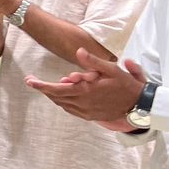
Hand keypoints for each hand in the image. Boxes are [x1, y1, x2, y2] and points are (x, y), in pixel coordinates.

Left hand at [25, 48, 147, 127]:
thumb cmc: (126, 85)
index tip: (29, 81)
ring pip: (63, 104)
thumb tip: (78, 52)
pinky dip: (64, 103)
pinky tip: (63, 97)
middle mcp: (82, 103)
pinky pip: (71, 110)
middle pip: (56, 97)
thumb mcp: (111, 69)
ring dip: (54, 96)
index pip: (56, 89)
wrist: (139, 105)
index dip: (41, 85)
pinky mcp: (90, 116)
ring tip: (48, 87)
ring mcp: (86, 112)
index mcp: (85, 91)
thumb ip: (92, 61)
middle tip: (34, 82)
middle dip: (44, 89)